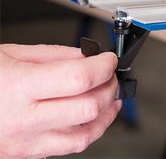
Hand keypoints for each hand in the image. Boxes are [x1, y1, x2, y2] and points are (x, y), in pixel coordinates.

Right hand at [0, 44, 120, 158]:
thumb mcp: (15, 54)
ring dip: (107, 110)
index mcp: (20, 86)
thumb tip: (86, 57)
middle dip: (109, 86)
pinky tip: (98, 114)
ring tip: (111, 93)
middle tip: (111, 74)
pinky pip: (72, 145)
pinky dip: (93, 128)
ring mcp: (29, 141)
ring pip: (86, 133)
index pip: (79, 78)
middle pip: (88, 106)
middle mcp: (25, 118)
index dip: (102, 66)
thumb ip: (56, 56)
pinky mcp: (31, 151)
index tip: (109, 59)